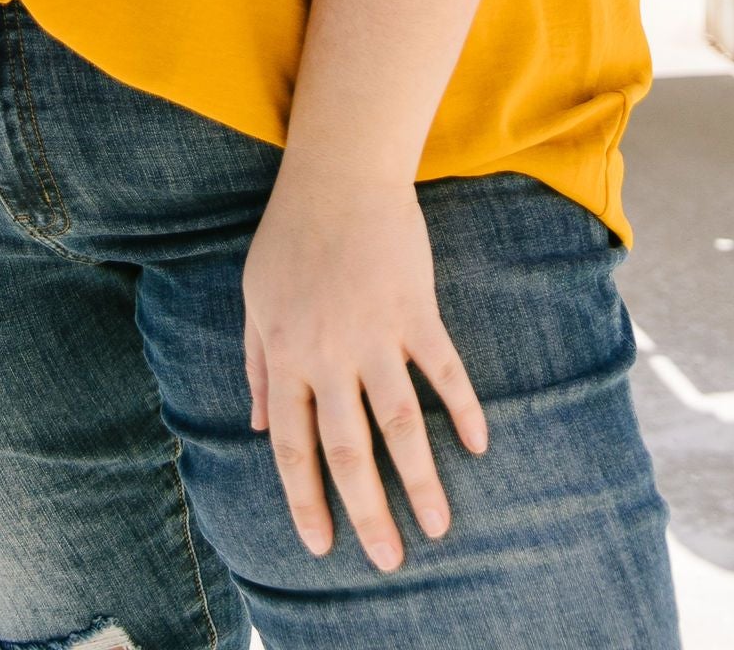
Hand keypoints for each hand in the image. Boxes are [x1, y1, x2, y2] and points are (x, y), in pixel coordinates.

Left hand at [242, 158, 487, 572]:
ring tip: (439, 527)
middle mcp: (329, 355)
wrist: (337, 173)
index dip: (306, 500)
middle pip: (350, 451)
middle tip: (387, 560)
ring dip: (420, 481)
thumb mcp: (255, 299)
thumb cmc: (289, 235)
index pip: (292, 447)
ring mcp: (375, 334)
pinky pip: (444, 370)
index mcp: (285, 356)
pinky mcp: (416, 310)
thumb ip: (255, 365)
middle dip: (368, 513)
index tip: (321, 546)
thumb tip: (255, 427)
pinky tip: (478, 445)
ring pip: (401, 425)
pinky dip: (463, 409)